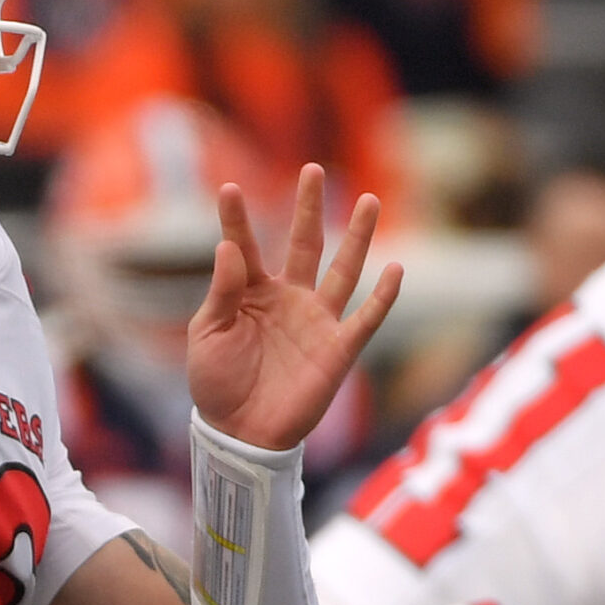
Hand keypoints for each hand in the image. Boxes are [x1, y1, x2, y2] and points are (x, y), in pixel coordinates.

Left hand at [187, 165, 399, 450]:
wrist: (240, 434)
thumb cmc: (216, 384)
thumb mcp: (207, 334)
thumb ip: (221, 291)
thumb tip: (228, 248)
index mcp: (250, 293)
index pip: (243, 246)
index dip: (236, 219)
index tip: (229, 188)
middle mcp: (287, 298)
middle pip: (303, 243)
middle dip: (308, 208)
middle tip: (312, 169)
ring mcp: (315, 321)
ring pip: (343, 270)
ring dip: (357, 237)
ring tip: (368, 200)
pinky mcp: (337, 349)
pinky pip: (366, 318)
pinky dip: (384, 296)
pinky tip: (396, 268)